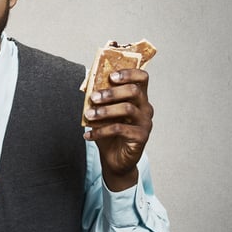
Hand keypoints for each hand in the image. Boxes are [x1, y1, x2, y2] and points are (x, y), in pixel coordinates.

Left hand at [83, 69, 153, 190]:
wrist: (114, 158)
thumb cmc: (109, 131)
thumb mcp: (102, 112)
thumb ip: (98, 97)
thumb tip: (87, 82)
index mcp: (138, 97)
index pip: (142, 78)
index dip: (128, 73)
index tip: (111, 76)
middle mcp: (145, 108)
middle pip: (134, 91)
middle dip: (111, 92)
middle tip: (94, 97)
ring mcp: (145, 122)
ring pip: (127, 109)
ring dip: (104, 111)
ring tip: (89, 115)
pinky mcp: (141, 137)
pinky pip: (120, 129)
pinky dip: (101, 131)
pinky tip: (88, 134)